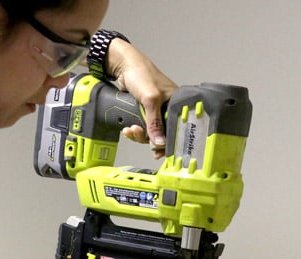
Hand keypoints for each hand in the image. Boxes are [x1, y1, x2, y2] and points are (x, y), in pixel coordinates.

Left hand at [107, 40, 177, 157]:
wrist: (123, 66)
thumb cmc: (142, 74)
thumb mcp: (150, 99)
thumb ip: (155, 122)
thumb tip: (159, 143)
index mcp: (176, 103)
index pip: (177, 129)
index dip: (168, 142)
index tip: (159, 151)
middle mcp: (167, 109)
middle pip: (162, 134)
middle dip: (148, 138)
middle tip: (138, 134)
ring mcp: (155, 111)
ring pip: (150, 133)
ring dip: (139, 135)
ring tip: (130, 130)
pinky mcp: (144, 112)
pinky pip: (142, 128)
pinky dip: (134, 131)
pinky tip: (128, 129)